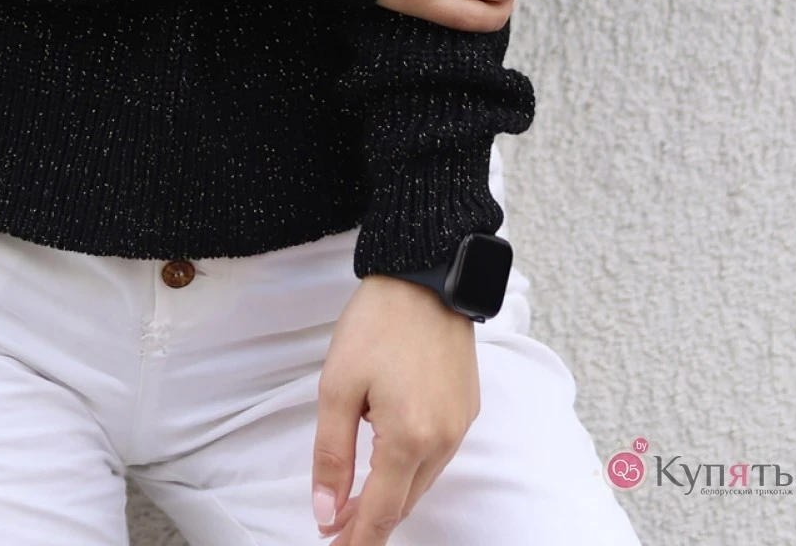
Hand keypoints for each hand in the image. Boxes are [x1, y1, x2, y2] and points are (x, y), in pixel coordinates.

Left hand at [312, 273, 479, 541]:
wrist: (425, 276)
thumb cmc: (378, 323)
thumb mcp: (338, 386)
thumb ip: (332, 454)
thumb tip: (327, 510)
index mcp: (409, 438)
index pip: (381, 512)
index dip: (356, 539)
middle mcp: (443, 441)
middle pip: (403, 502)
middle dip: (370, 523)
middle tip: (336, 531)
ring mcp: (460, 426)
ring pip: (421, 482)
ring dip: (390, 497)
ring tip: (356, 504)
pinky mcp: (467, 409)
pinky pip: (437, 457)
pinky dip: (411, 470)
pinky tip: (389, 466)